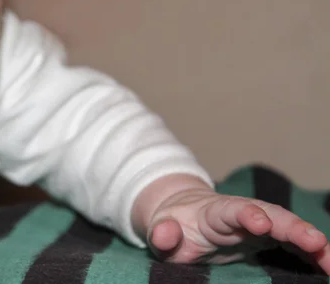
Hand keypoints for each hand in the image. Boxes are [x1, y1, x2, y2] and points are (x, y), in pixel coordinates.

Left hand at [147, 188, 329, 272]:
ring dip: (311, 242)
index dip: (247, 214)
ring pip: (289, 228)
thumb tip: (163, 233)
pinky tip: (329, 266)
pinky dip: (313, 253)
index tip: (261, 223)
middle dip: (292, 226)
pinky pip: (295, 244)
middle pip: (271, 215)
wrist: (185, 217)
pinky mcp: (270, 237)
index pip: (232, 210)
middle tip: (316, 241)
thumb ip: (163, 233)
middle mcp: (242, 213)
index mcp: (214, 212)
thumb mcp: (162, 230)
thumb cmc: (174, 226)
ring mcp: (259, 224)